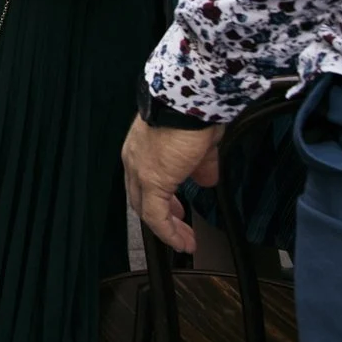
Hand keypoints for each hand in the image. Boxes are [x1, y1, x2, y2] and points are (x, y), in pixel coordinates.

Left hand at [122, 116, 224, 254]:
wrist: (186, 100)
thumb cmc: (192, 112)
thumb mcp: (199, 143)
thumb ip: (200, 165)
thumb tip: (207, 180)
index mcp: (143, 148)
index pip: (143, 181)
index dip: (160, 198)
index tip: (176, 210)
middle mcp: (135, 159)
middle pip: (140, 197)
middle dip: (161, 215)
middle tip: (177, 226)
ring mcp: (139, 169)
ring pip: (146, 208)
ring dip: (166, 227)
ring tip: (183, 239)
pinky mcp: (151, 180)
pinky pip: (156, 216)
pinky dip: (169, 232)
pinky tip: (182, 241)